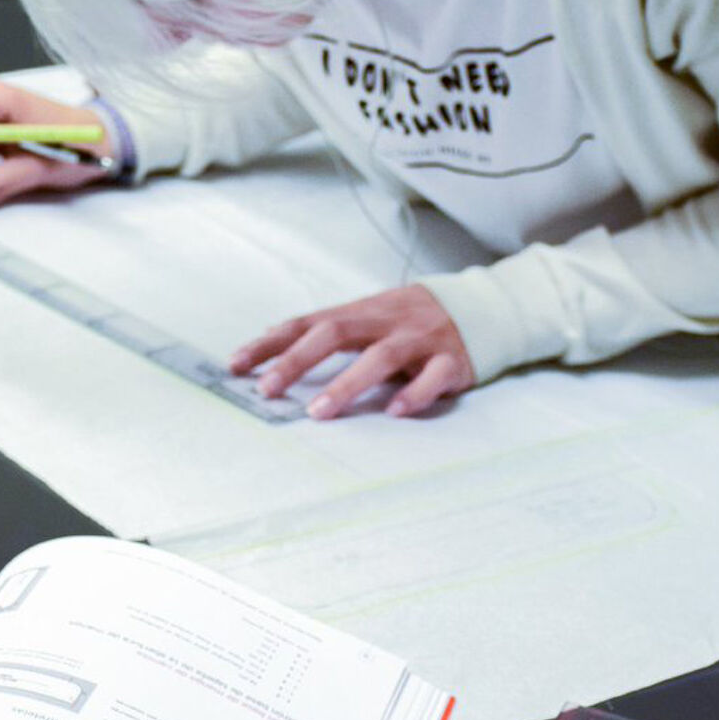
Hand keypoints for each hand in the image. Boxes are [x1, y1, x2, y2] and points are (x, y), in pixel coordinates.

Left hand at [229, 286, 474, 419]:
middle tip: (267, 389)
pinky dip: (414, 394)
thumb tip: (272, 339)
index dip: (270, 343)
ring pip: (381, 357)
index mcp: (359, 312)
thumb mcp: (367, 316)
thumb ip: (325, 329)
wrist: (483, 307)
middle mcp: (385, 321)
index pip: (305, 323)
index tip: (235, 364)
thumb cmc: (411, 319)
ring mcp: (419, 339)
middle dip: (297, 361)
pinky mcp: (452, 361)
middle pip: (336, 334)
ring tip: (319, 411)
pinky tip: (394, 412)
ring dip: (347, 384)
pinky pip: (433, 378)